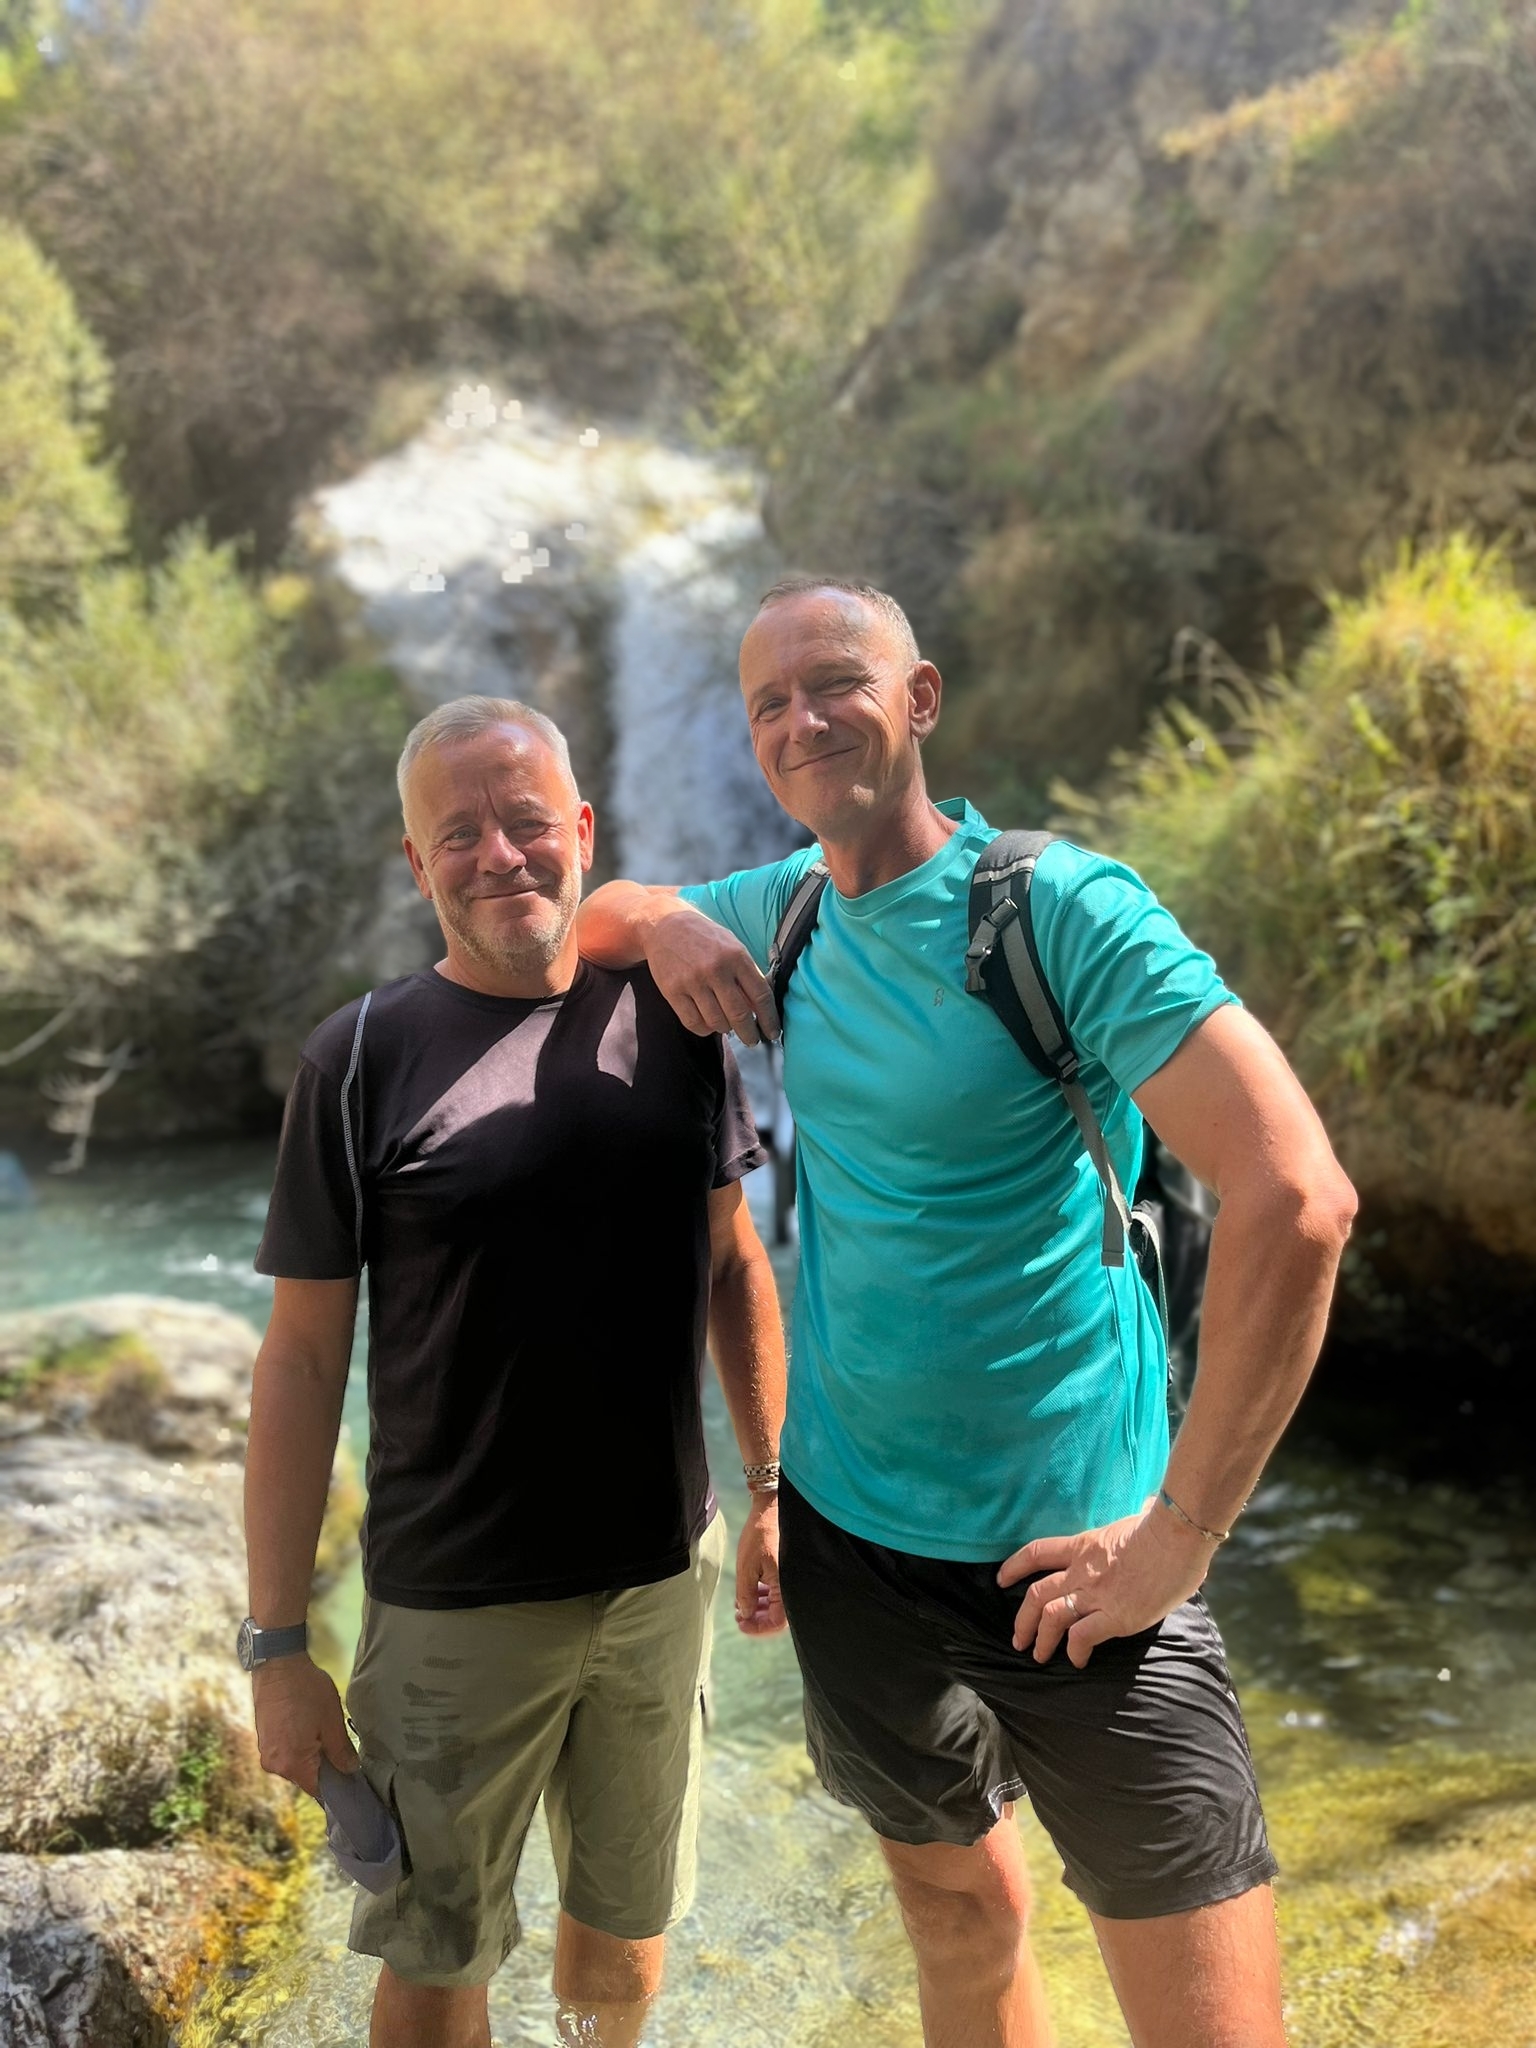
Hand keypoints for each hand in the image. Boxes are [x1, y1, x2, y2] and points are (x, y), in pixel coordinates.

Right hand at [252, 1654, 357, 1797]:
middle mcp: (274, 1765)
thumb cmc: (307, 1691)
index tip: (351, 1777)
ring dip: (310, 1755)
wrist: (277, 1665)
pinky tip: (308, 1727)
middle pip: (305, 1778)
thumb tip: (350, 1770)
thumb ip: (341, 1751)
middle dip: (323, 1767)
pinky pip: (285, 1752)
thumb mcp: (331, 1720)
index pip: (317, 1790)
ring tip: (323, 1732)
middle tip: (340, 1748)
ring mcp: (266, 1752)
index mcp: (292, 1764)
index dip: (336, 1785)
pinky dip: (298, 1746)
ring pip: (295, 1764)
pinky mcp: (263, 1740)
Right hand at [647, 904, 779, 1046]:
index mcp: (736, 956)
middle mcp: (715, 969)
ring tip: (727, 1026)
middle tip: (752, 1040)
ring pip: (717, 1022)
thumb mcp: (732, 946)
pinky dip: (705, 1029)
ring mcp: (692, 981)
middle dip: (750, 1033)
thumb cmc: (705, 938)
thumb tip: (761, 1009)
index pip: (760, 995)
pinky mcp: (673, 991)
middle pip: (739, 1014)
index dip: (769, 1019)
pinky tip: (708, 1024)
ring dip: (726, 1029)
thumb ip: (748, 975)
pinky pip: (694, 1023)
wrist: (664, 925)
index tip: (773, 1033)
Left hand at [734, 1493, 785, 1635]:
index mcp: (787, 1587)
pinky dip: (766, 1594)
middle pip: (779, 1616)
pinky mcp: (790, 1569)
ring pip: (779, 1604)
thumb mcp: (746, 1566)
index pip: (777, 1622)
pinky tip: (752, 1590)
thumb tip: (746, 1615)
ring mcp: (794, 1577)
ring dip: (760, 1606)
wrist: (773, 1506)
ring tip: (742, 1603)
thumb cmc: (761, 1534)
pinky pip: (781, 1590)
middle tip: (739, 1615)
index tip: (741, 1624)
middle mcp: (795, 1585)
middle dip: (758, 1618)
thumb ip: (746, 1595)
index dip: (758, 1628)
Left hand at [997, 1500, 1213, 1668]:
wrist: (1177, 1537)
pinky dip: (1075, 1651)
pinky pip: (1082, 1637)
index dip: (1015, 1566)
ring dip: (1041, 1640)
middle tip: (1018, 1638)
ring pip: (1051, 1617)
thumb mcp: (1136, 1518)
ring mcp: (1096, 1594)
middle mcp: (1082, 1571)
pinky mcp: (1115, 1616)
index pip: (1037, 1552)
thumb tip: (1150, 1504)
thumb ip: (1132, 1519)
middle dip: (1022, 1619)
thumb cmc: (1163, 1526)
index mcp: (1084, 1546)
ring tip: (1038, 1656)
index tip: (1002, 1579)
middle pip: (1036, 1593)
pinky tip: (1078, 1661)